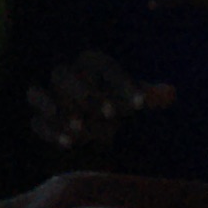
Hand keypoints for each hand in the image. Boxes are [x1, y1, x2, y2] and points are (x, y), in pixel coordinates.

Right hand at [22, 47, 172, 150]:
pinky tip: (68, 142)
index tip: (141, 105)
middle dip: (85, 94)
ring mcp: (48, 97)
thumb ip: (146, 96)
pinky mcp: (39, 119)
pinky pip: (36, 120)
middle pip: (64, 75)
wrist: (86, 125)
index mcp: (89, 64)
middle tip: (109, 114)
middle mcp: (64, 76)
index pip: (103, 67)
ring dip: (62, 110)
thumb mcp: (129, 100)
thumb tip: (170, 93)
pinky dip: (50, 129)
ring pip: (42, 94)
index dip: (123, 84)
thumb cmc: (110, 105)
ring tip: (81, 128)